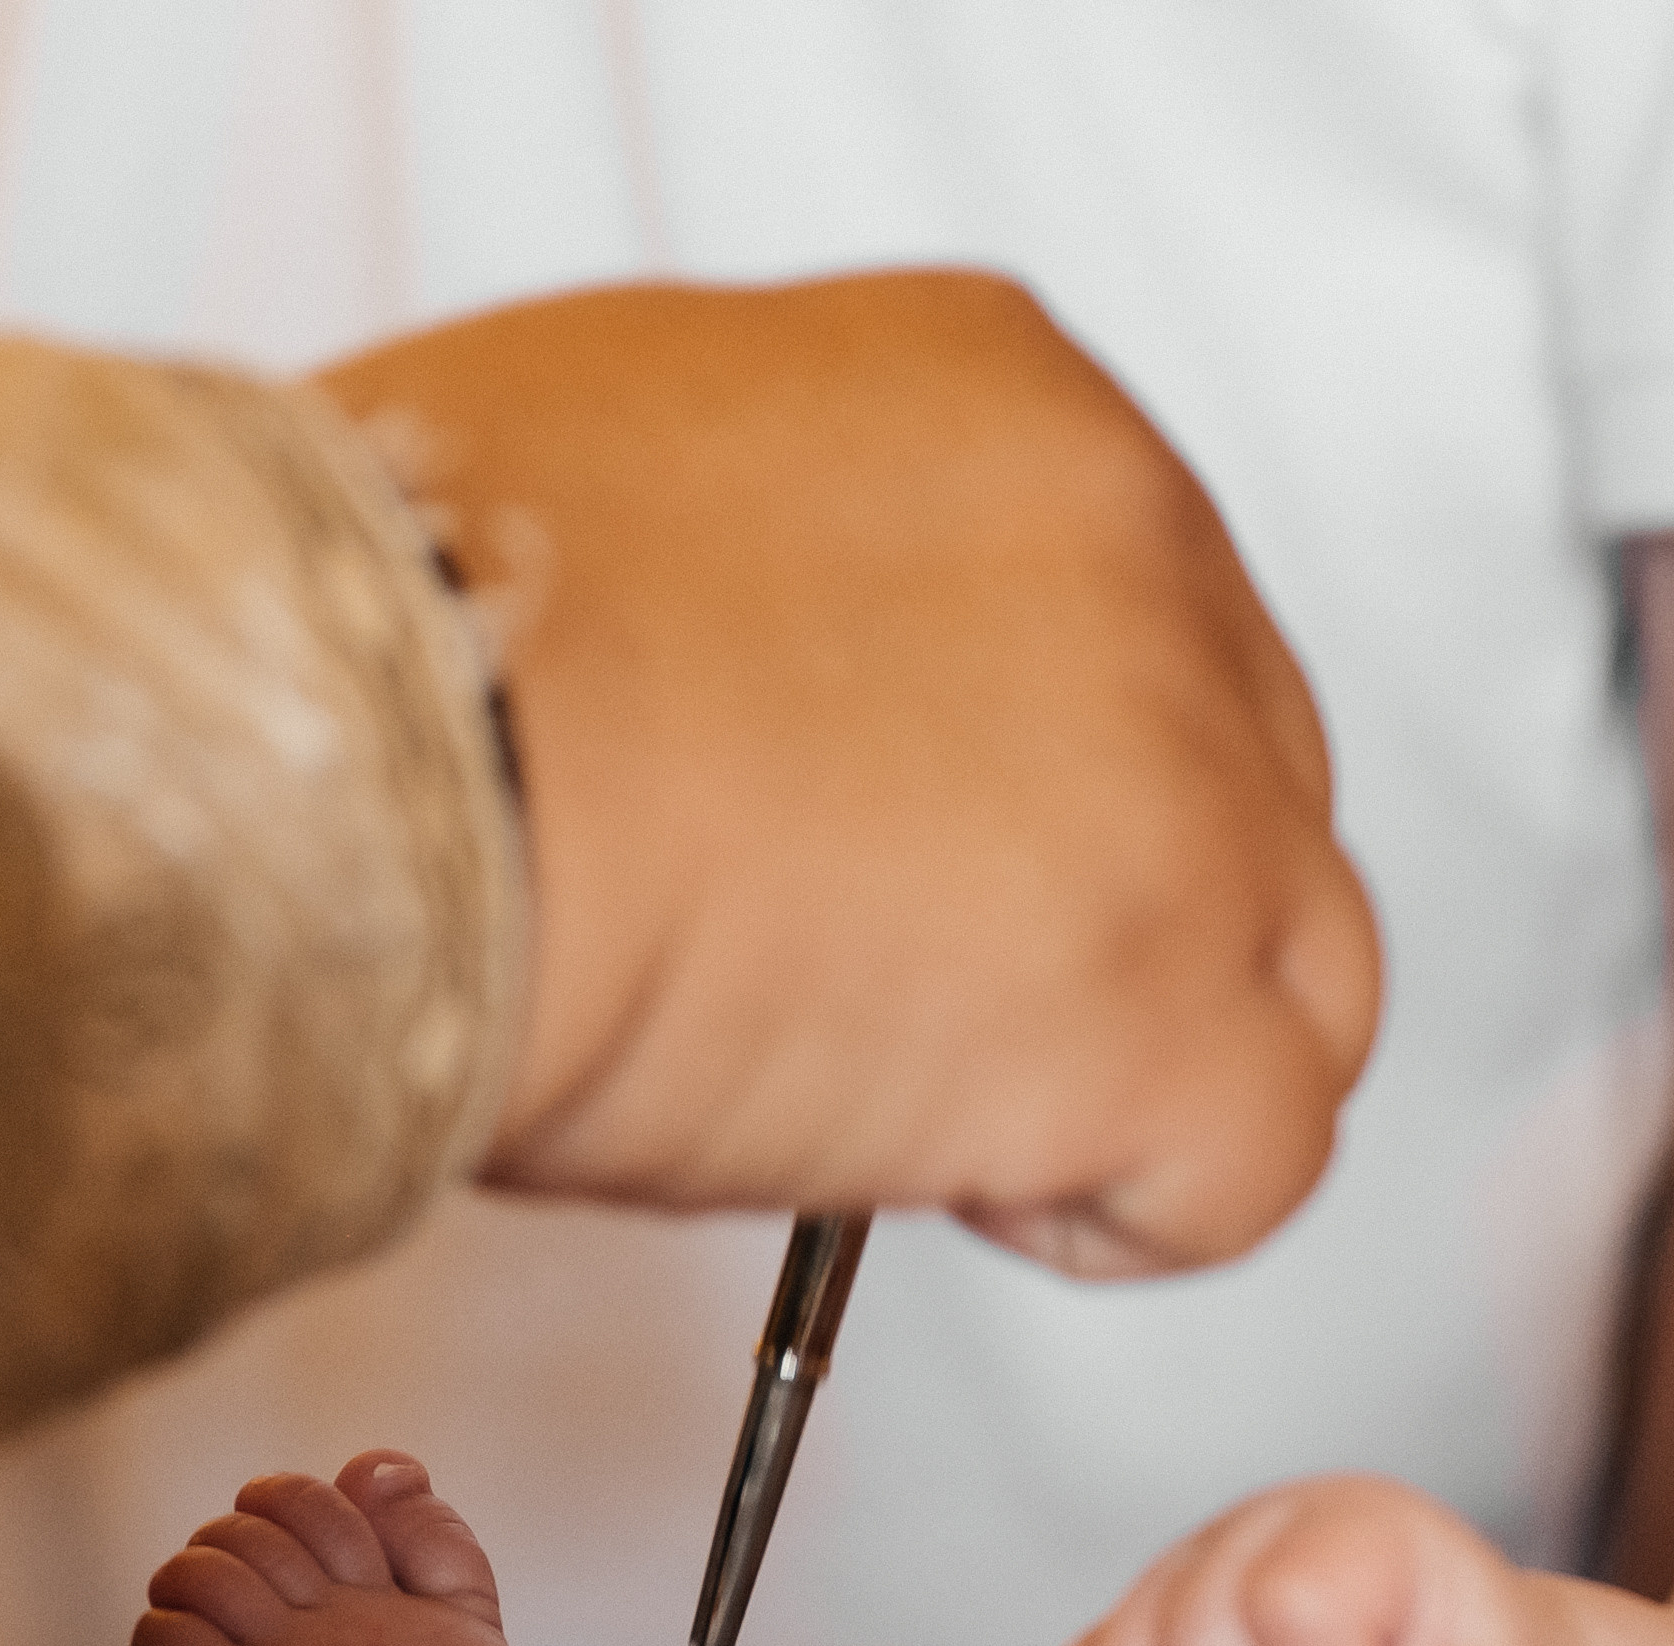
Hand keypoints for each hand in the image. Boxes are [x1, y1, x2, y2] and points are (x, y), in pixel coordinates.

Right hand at [322, 273, 1378, 1273]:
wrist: (368, 760)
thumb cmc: (395, 646)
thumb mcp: (610, 486)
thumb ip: (764, 574)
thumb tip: (747, 713)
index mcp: (995, 402)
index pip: (1137, 620)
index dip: (1041, 783)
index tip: (930, 865)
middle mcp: (1133, 559)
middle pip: (1255, 784)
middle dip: (1123, 921)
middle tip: (937, 1008)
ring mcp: (1177, 789)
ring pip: (1304, 972)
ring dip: (1159, 1067)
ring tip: (963, 1120)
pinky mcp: (1159, 1007)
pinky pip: (1263, 1159)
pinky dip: (1137, 1214)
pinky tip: (986, 1195)